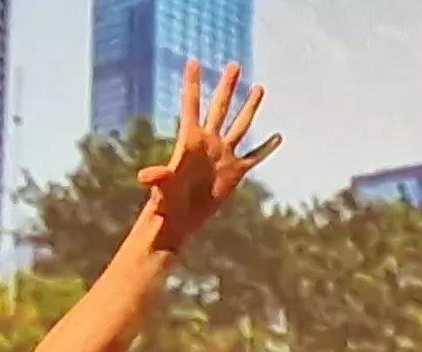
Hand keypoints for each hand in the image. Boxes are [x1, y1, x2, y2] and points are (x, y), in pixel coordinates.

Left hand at [140, 61, 276, 238]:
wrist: (178, 220)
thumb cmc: (165, 203)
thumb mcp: (162, 188)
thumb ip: (157, 178)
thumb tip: (144, 177)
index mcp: (190, 141)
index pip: (191, 105)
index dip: (191, 83)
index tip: (193, 61)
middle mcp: (208, 143)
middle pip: (219, 108)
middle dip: (227, 87)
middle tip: (233, 66)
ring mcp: (223, 156)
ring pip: (240, 126)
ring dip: (249, 107)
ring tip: (258, 88)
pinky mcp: (235, 173)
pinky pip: (254, 157)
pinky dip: (266, 148)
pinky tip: (277, 137)